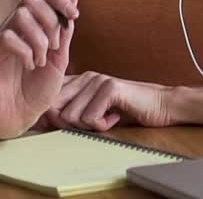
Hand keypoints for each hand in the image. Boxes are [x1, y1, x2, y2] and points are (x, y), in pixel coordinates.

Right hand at [0, 0, 78, 139]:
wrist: (19, 117)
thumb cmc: (38, 91)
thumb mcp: (60, 59)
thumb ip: (65, 31)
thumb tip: (73, 0)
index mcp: (32, 25)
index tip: (74, 14)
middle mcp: (13, 27)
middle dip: (50, 18)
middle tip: (55, 45)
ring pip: (20, 16)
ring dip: (39, 39)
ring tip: (42, 60)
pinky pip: (7, 38)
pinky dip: (25, 52)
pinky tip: (30, 66)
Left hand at [43, 72, 174, 131]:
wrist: (160, 106)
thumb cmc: (127, 111)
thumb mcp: (94, 111)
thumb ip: (72, 111)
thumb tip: (42, 124)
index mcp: (79, 80)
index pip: (49, 100)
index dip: (54, 118)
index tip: (73, 125)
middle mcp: (86, 77)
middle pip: (55, 109)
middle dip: (70, 124)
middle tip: (92, 123)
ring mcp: (98, 80)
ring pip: (72, 116)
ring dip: (90, 126)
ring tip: (106, 118)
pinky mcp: (110, 87)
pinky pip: (90, 118)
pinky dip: (102, 125)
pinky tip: (115, 117)